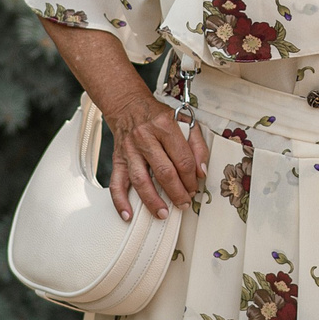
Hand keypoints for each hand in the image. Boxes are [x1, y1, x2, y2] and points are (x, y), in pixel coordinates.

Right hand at [106, 90, 208, 222]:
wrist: (128, 105)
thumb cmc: (157, 116)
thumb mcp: (184, 121)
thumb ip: (197, 145)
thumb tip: (202, 171)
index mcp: (165, 127)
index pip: (183, 159)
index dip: (192, 178)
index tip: (195, 188)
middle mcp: (145, 138)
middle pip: (164, 172)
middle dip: (177, 192)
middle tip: (184, 203)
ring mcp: (130, 150)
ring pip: (141, 180)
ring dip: (153, 200)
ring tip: (164, 214)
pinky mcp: (117, 159)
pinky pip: (116, 183)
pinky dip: (120, 201)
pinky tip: (128, 214)